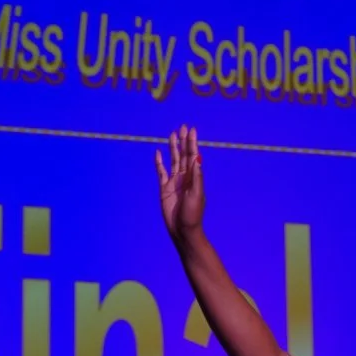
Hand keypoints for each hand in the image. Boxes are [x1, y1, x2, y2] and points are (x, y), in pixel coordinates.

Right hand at [155, 125, 204, 245]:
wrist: (182, 230)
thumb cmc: (192, 214)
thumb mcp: (196, 194)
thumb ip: (196, 176)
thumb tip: (197, 158)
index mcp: (194, 177)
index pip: (193, 156)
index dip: (192, 143)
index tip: (192, 130)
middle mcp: (184, 177)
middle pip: (183, 155)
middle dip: (183, 141)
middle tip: (183, 126)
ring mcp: (174, 182)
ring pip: (173, 160)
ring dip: (173, 147)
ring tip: (172, 134)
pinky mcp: (164, 189)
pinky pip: (161, 172)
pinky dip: (159, 163)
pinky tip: (158, 153)